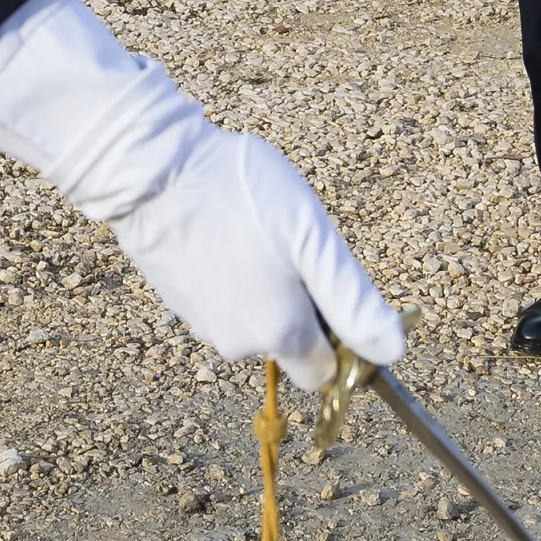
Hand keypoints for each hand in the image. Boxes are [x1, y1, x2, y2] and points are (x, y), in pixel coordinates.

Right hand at [109, 129, 404, 392]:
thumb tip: (390, 353)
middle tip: (289, 245)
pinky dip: (229, 275)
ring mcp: (202, 324)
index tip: (329, 284)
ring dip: (263, 286)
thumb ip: (353, 301)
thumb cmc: (237, 195)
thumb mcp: (312, 238)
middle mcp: (238, 344)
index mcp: (279, 334)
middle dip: (299, 304)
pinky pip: (222, 300)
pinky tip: (222, 230)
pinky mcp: (177, 301)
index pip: (325, 370)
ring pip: (254, 319)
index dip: (339, 335)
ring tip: (252, 228)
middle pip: (289, 341)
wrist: (150, 170)